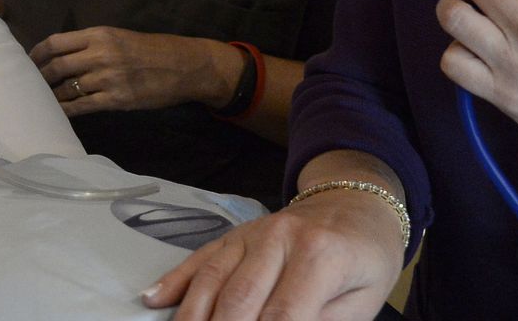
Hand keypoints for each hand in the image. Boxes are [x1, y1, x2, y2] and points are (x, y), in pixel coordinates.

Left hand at [29, 26, 233, 115]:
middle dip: (40, 77)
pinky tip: (58, 113)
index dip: (37, 54)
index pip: (56, 42)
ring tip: (43, 101)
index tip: (29, 63)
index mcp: (99, 34)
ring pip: (67, 88)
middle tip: (32, 85)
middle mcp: (100, 54)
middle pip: (57, 66)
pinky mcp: (116, 99)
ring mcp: (108, 78)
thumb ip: (91, 44)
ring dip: (52, 96)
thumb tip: (61, 55)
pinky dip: (66, 110)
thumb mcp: (119, 36)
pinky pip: (82, 106)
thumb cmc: (150, 50)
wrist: (183, 66)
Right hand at [145, 188, 404, 320]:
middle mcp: (278, 239)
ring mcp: (250, 234)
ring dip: (192, 319)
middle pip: (238, 301)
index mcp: (320, 256)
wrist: (355, 207)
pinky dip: (174, 282)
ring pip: (211, 282)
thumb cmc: (364, 262)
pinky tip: (153, 301)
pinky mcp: (232, 236)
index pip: (282, 317)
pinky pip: (198, 259)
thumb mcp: (362, 302)